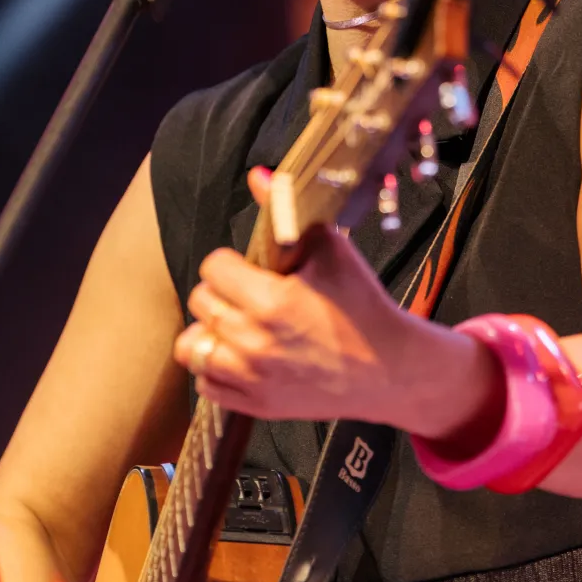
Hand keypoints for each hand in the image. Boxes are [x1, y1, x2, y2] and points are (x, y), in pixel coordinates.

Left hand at [174, 168, 495, 435]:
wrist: (389, 368)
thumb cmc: (362, 304)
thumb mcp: (332, 249)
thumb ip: (287, 211)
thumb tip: (258, 175)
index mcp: (271, 301)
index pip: (213, 267)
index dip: (232, 262)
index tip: (254, 268)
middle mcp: (253, 343)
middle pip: (201, 302)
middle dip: (224, 291)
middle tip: (252, 293)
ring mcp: (251, 378)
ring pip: (193, 347)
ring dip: (212, 331)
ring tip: (239, 324)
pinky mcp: (254, 405)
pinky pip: (206, 384)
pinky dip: (218, 368)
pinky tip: (244, 353)